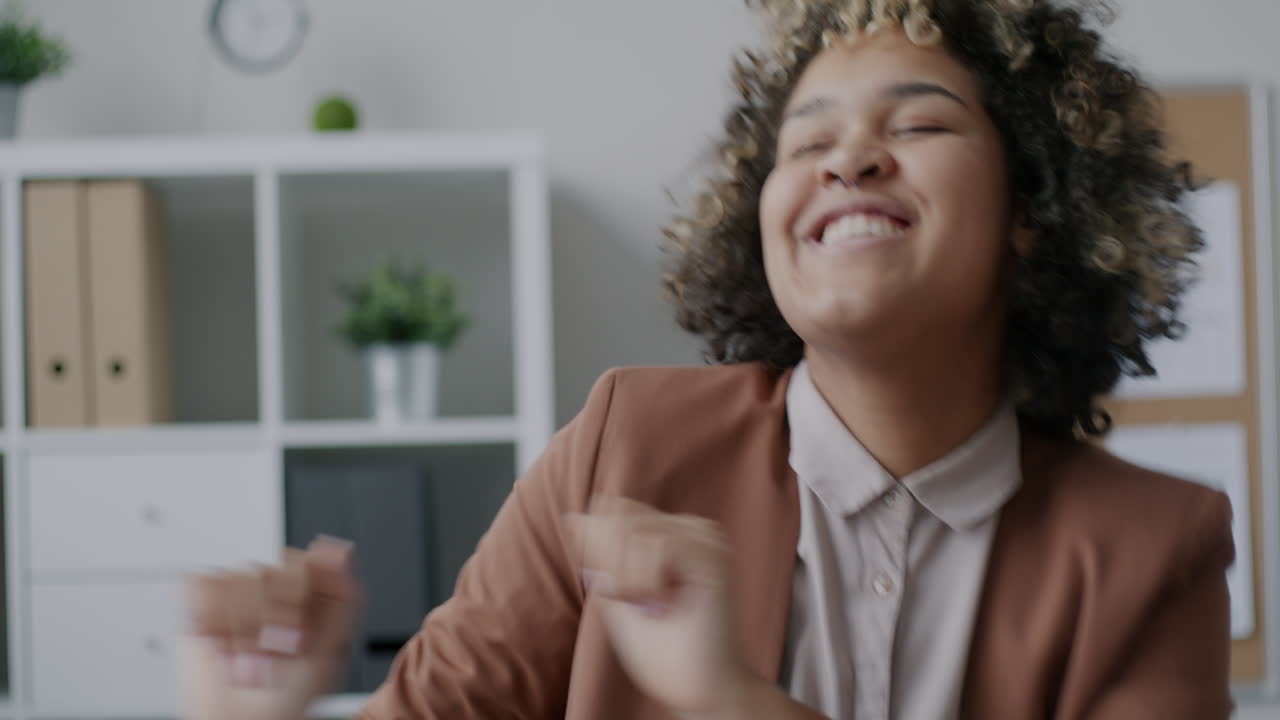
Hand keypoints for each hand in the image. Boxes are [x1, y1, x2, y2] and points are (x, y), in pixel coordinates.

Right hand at [180, 536, 362, 719]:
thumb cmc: (292, 693)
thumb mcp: (332, 648)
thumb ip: (343, 595)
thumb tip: (342, 550)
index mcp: (310, 586)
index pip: (305, 560)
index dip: (298, 601)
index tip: (299, 633)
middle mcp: (275, 581)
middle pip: (269, 571)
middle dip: (270, 622)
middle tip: (273, 648)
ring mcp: (237, 588)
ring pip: (236, 581)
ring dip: (241, 632)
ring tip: (248, 653)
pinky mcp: (203, 599)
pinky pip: (204, 588)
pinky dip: (212, 623)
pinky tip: (223, 642)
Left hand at [568, 497, 757, 719]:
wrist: (699, 689)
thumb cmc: (662, 650)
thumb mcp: (618, 593)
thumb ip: (602, 555)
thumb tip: (575, 516)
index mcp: (671, 534)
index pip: (618, 510)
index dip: (599, 543)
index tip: (615, 588)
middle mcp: (692, 530)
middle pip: (620, 517)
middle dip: (610, 562)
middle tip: (631, 600)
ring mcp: (706, 540)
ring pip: (635, 529)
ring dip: (626, 576)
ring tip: (647, 604)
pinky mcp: (713, 557)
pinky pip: (657, 546)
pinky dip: (643, 579)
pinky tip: (659, 601)